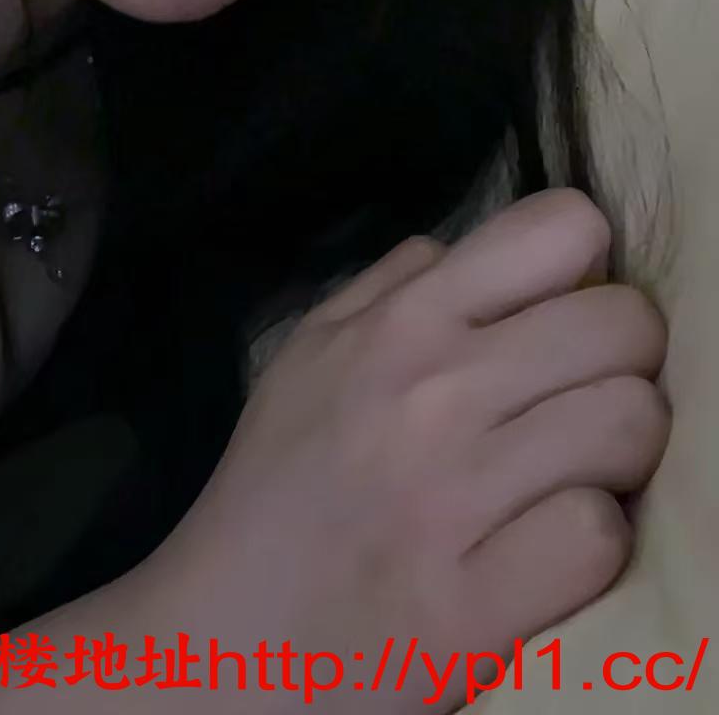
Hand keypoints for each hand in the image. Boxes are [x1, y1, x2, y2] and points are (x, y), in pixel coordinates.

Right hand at [132, 189, 668, 713]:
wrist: (225, 629)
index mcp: (401, 320)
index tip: (561, 314)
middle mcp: (436, 388)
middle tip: (578, 402)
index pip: (561, 228)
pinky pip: (599, 537)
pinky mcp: (477, 601)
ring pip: (631, 425)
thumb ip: (386, 286)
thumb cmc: (276, 482)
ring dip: (615, 455)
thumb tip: (460, 251)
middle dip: (621, 361)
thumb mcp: (307, 352)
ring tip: (572, 473)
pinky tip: (545, 545)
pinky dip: (587, 544)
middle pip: (624, 326)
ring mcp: (457, 495)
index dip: (584, 268)